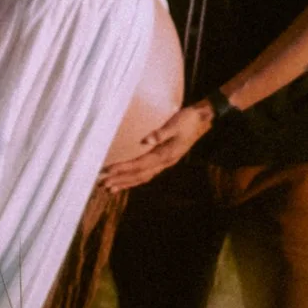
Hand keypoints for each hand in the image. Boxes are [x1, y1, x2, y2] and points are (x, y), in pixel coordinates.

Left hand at [99, 101, 213, 190]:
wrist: (203, 119)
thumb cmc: (188, 119)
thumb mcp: (175, 124)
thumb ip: (161, 133)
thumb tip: (146, 140)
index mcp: (165, 154)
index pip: (139, 164)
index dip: (123, 169)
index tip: (108, 171)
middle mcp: (165, 162)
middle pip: (139, 175)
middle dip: (121, 180)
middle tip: (104, 185)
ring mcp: (166, 162)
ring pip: (143, 177)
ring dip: (127, 183)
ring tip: (111, 188)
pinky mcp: (165, 159)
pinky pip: (148, 173)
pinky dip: (136, 179)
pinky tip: (128, 180)